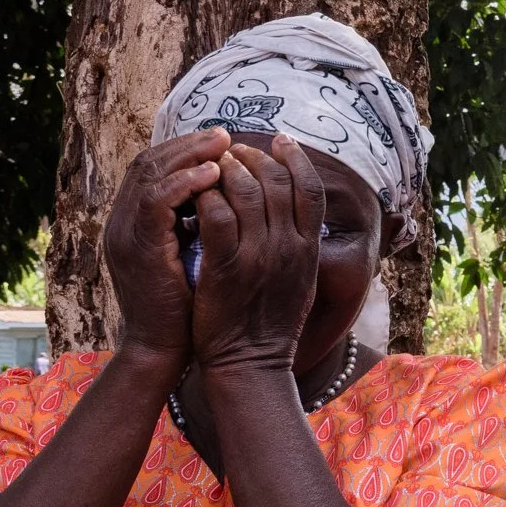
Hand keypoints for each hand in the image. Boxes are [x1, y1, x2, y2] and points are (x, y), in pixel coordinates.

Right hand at [103, 130, 230, 372]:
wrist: (165, 350)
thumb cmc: (191, 307)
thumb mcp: (197, 255)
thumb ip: (204, 224)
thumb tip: (237, 195)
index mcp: (136, 222)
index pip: (155, 168)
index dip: (186, 150)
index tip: (223, 141)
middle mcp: (123, 222)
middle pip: (150, 162)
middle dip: (189, 145)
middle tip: (225, 133)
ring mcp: (124, 234)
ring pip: (149, 174)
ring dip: (188, 155)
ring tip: (224, 144)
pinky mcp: (136, 250)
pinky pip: (155, 202)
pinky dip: (184, 184)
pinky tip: (214, 174)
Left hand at [191, 137, 325, 376]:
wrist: (250, 365)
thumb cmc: (269, 325)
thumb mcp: (298, 282)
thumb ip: (298, 246)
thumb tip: (296, 214)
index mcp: (309, 250)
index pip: (311, 188)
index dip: (296, 158)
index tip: (280, 141)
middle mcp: (290, 248)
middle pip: (278, 180)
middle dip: (254, 156)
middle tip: (233, 149)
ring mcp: (259, 257)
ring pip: (245, 190)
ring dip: (224, 170)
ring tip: (210, 166)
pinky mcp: (226, 268)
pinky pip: (216, 215)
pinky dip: (205, 197)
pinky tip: (194, 195)